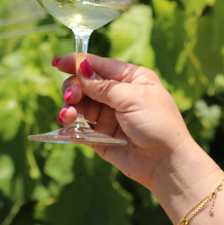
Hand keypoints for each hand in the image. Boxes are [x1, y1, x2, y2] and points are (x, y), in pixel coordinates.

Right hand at [54, 53, 202, 191]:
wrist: (165, 161)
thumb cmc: (157, 123)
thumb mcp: (133, 98)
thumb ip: (104, 86)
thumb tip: (82, 68)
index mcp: (131, 78)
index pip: (100, 66)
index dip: (78, 63)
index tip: (58, 63)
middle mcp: (118, 94)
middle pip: (85, 84)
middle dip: (73, 88)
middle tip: (71, 98)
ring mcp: (108, 115)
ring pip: (79, 105)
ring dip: (69, 108)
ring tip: (67, 115)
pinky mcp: (100, 135)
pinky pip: (78, 127)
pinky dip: (69, 125)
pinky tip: (66, 125)